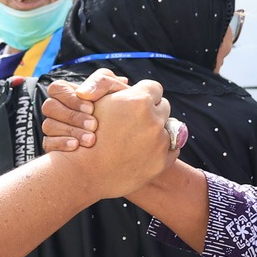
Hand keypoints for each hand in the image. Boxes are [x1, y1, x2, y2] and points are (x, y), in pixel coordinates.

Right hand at [41, 68, 131, 151]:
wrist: (127, 132)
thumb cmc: (119, 105)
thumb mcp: (114, 88)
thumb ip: (100, 82)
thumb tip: (83, 93)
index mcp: (68, 92)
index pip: (57, 88)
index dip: (71, 98)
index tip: (91, 108)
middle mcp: (58, 109)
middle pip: (50, 106)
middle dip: (72, 116)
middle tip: (94, 125)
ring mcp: (54, 127)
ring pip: (49, 125)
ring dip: (70, 131)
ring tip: (90, 140)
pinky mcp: (53, 145)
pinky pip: (48, 143)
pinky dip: (61, 144)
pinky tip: (76, 147)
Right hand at [75, 79, 176, 198]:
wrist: (83, 172)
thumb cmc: (85, 133)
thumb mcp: (95, 102)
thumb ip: (112, 86)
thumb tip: (127, 83)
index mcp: (139, 101)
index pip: (154, 88)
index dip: (143, 94)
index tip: (135, 103)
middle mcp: (153, 120)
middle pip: (163, 107)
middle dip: (152, 112)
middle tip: (134, 123)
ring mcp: (160, 142)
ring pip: (168, 129)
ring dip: (156, 132)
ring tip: (135, 140)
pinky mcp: (162, 162)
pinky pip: (172, 149)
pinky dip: (161, 150)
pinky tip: (143, 153)